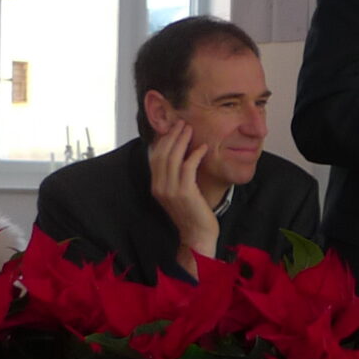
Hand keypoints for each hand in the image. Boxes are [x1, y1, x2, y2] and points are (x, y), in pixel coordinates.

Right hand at [145, 120, 220, 262]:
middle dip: (171, 136)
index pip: (155, 157)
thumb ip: (176, 176)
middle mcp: (160, 187)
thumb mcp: (179, 193)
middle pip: (162, 154)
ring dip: (182, 140)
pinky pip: (188, 167)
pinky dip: (195, 154)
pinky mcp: (185, 193)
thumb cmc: (192, 213)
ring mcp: (171, 190)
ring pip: (173, 158)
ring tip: (190, 129)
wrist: (197, 235)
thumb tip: (181, 155)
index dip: (162, 140)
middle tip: (181, 123)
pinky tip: (202, 147)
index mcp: (156, 186)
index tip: (172, 127)